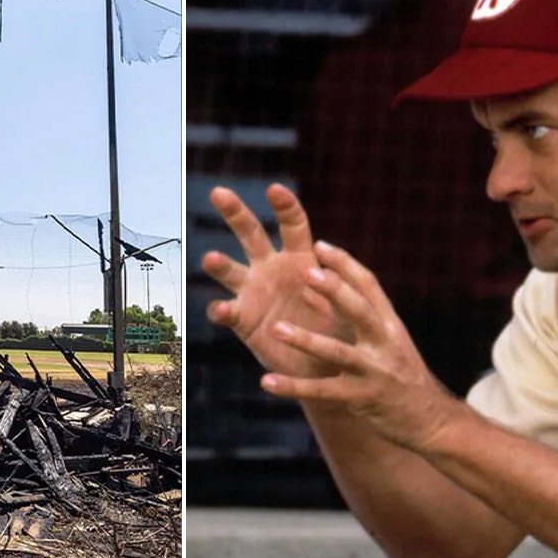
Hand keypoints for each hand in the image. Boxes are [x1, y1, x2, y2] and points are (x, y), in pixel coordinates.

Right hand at [203, 184, 338, 378]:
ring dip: (219, 264)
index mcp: (300, 258)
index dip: (284, 206)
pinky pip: (227, 312)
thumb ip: (339, 282)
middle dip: (235, 213)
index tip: (274, 190)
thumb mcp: (347, 303)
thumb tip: (326, 256)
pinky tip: (222, 310)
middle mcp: (271, 268)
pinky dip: (221, 311)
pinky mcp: (242, 320)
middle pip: (250, 234)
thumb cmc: (340, 329)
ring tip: (210, 258)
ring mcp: (253, 292)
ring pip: (229, 270)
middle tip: (218, 192)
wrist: (325, 366)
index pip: (292, 224)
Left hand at [259, 240, 461, 451]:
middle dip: (335, 290)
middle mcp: (385, 342)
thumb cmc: (403, 376)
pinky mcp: (362, 398)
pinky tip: (268, 382)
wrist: (432, 420)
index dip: (345, 264)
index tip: (321, 244)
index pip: (369, 285)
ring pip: (337, 351)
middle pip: (360, 310)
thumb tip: (318, 287)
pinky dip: (294, 387)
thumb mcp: (388, 341)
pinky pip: (323, 392)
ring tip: (276, 329)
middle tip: (307, 270)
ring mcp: (375, 371)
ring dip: (306, 340)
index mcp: (390, 324)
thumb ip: (356, 316)